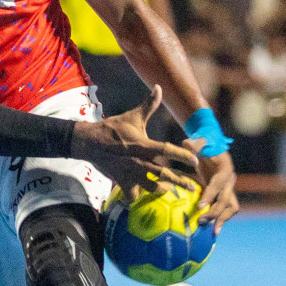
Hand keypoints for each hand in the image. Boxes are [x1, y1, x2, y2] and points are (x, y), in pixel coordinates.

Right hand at [71, 85, 201, 198]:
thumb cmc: (113, 129)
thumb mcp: (132, 117)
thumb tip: (158, 87)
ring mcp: (130, 173)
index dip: (182, 155)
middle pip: (164, 174)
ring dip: (162, 190)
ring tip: (169, 190)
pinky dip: (137, 198)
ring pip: (151, 188)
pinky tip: (141, 196)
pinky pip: (132, 196)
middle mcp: (139, 161)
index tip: (195, 161)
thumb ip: (148, 105)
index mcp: (144, 145)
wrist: (89, 142)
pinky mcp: (121, 181)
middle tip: (192, 187)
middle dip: (180, 182)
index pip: (167, 150)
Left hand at [186, 145, 238, 233]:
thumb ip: (195, 144)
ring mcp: (229, 189)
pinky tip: (211, 229)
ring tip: (212, 232)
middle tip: (201, 221)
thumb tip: (187, 144)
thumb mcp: (199, 142)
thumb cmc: (204, 145)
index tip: (199, 206)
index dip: (210, 195)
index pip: (218, 184)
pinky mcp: (224, 195)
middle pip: (227, 200)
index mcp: (225, 169)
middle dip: (215, 212)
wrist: (213, 148)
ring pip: (231, 208)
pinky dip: (219, 219)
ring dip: (222, 220)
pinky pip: (225, 209)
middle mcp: (230, 181)